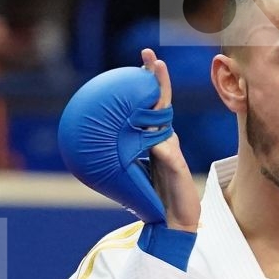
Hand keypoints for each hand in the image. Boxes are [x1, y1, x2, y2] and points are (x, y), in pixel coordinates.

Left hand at [56, 48, 183, 224]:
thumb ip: (125, 154)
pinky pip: (168, 157)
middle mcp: (166, 140)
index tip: (143, 59)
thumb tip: (98, 139)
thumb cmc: (153, 197)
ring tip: (159, 77)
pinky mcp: (180, 170)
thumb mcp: (134, 170)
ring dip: (161, 101)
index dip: (148, 82)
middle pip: (162, 103)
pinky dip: (162, 150)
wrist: (174, 222)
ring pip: (165, 123)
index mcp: (156, 139)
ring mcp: (174, 153)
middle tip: (151, 55)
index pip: (151, 105)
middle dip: (158, 77)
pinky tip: (156, 144)